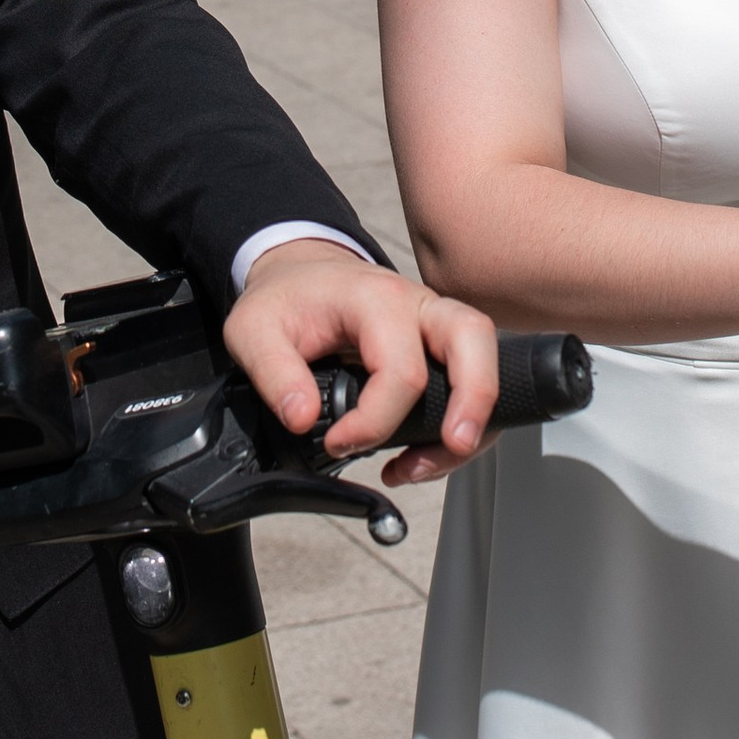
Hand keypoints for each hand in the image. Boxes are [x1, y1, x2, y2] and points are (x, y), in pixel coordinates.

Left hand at [221, 239, 501, 488]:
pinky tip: (419, 454)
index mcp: (374, 299)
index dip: (374, 422)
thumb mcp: (252, 330)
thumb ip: (273, 374)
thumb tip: (304, 418)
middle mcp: (416, 304)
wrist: (298, 274)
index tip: (338, 443)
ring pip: (485, 359)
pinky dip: (458, 421)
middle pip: (474, 340)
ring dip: (472, 419)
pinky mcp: (438, 343)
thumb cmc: (283, 298)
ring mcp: (433, 321)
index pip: (401, 368)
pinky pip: (468, 380)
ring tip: (424, 463)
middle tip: (452, 444)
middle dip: (473, 400)